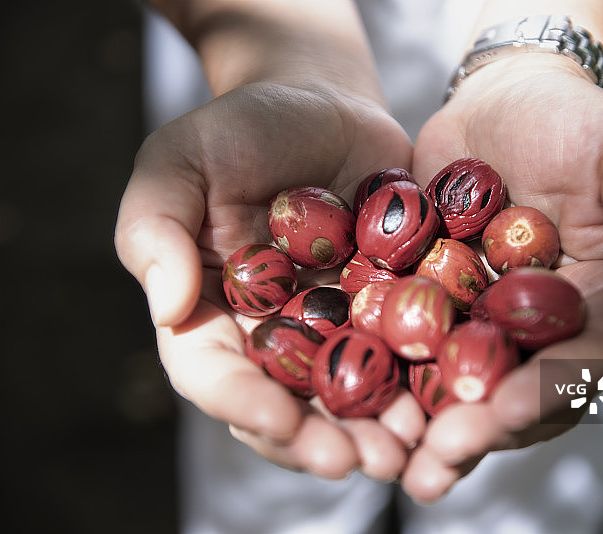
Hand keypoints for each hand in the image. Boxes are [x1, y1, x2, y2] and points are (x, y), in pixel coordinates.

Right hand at [114, 82, 425, 480]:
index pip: (214, 374)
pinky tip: (446, 399)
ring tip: (410, 448)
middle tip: (359, 462)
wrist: (322, 104)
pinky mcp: (387, 307)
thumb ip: (156, 227)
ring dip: (378, 429)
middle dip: (321, 440)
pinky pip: (404, 353)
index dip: (243, 403)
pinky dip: (423, 381)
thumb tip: (169, 309)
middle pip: (288, 404)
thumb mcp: (179, 161)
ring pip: (350, 393)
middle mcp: (272, 335)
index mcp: (212, 314)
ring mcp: (333, 326)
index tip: (278, 421)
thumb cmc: (240, 130)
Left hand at [401, 54, 602, 501]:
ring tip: (396, 457)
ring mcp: (481, 319)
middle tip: (437, 459)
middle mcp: (538, 328)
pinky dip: (386, 370)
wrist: (502, 100)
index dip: (547, 392)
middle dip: (479, 428)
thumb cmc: (578, 124)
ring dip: (428, 423)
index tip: (505, 412)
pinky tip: (356, 396)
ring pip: (459, 381)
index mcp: (598, 307)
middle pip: (515, 390)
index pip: (582, 362)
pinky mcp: (429, 299)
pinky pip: (408, 340)